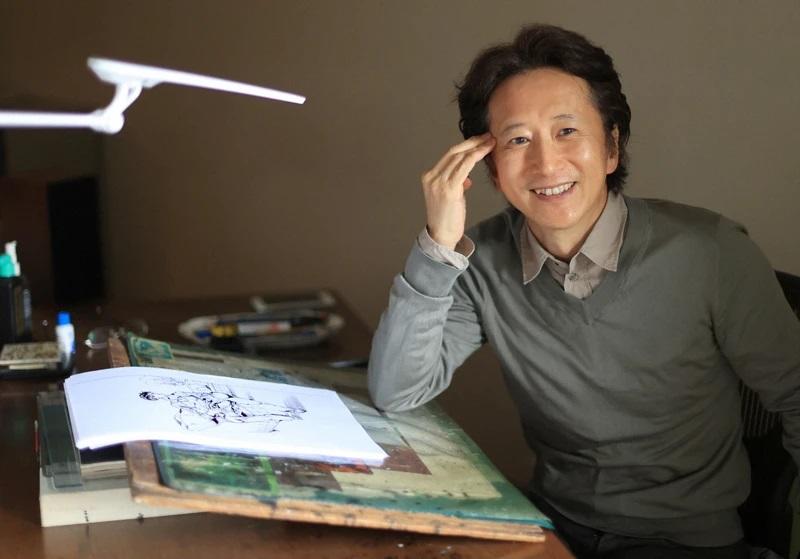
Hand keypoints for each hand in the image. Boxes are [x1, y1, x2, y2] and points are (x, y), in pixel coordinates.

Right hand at [421, 133, 495, 249]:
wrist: (442, 236)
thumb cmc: (448, 219)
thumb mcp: (451, 197)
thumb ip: (456, 184)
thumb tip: (467, 178)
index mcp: (429, 177)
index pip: (449, 156)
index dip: (466, 146)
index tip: (479, 141)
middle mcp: (431, 177)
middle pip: (454, 152)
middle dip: (472, 142)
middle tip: (488, 137)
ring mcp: (438, 182)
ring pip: (460, 156)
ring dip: (477, 147)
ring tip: (490, 142)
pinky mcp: (448, 189)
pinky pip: (464, 166)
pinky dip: (476, 156)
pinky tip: (485, 152)